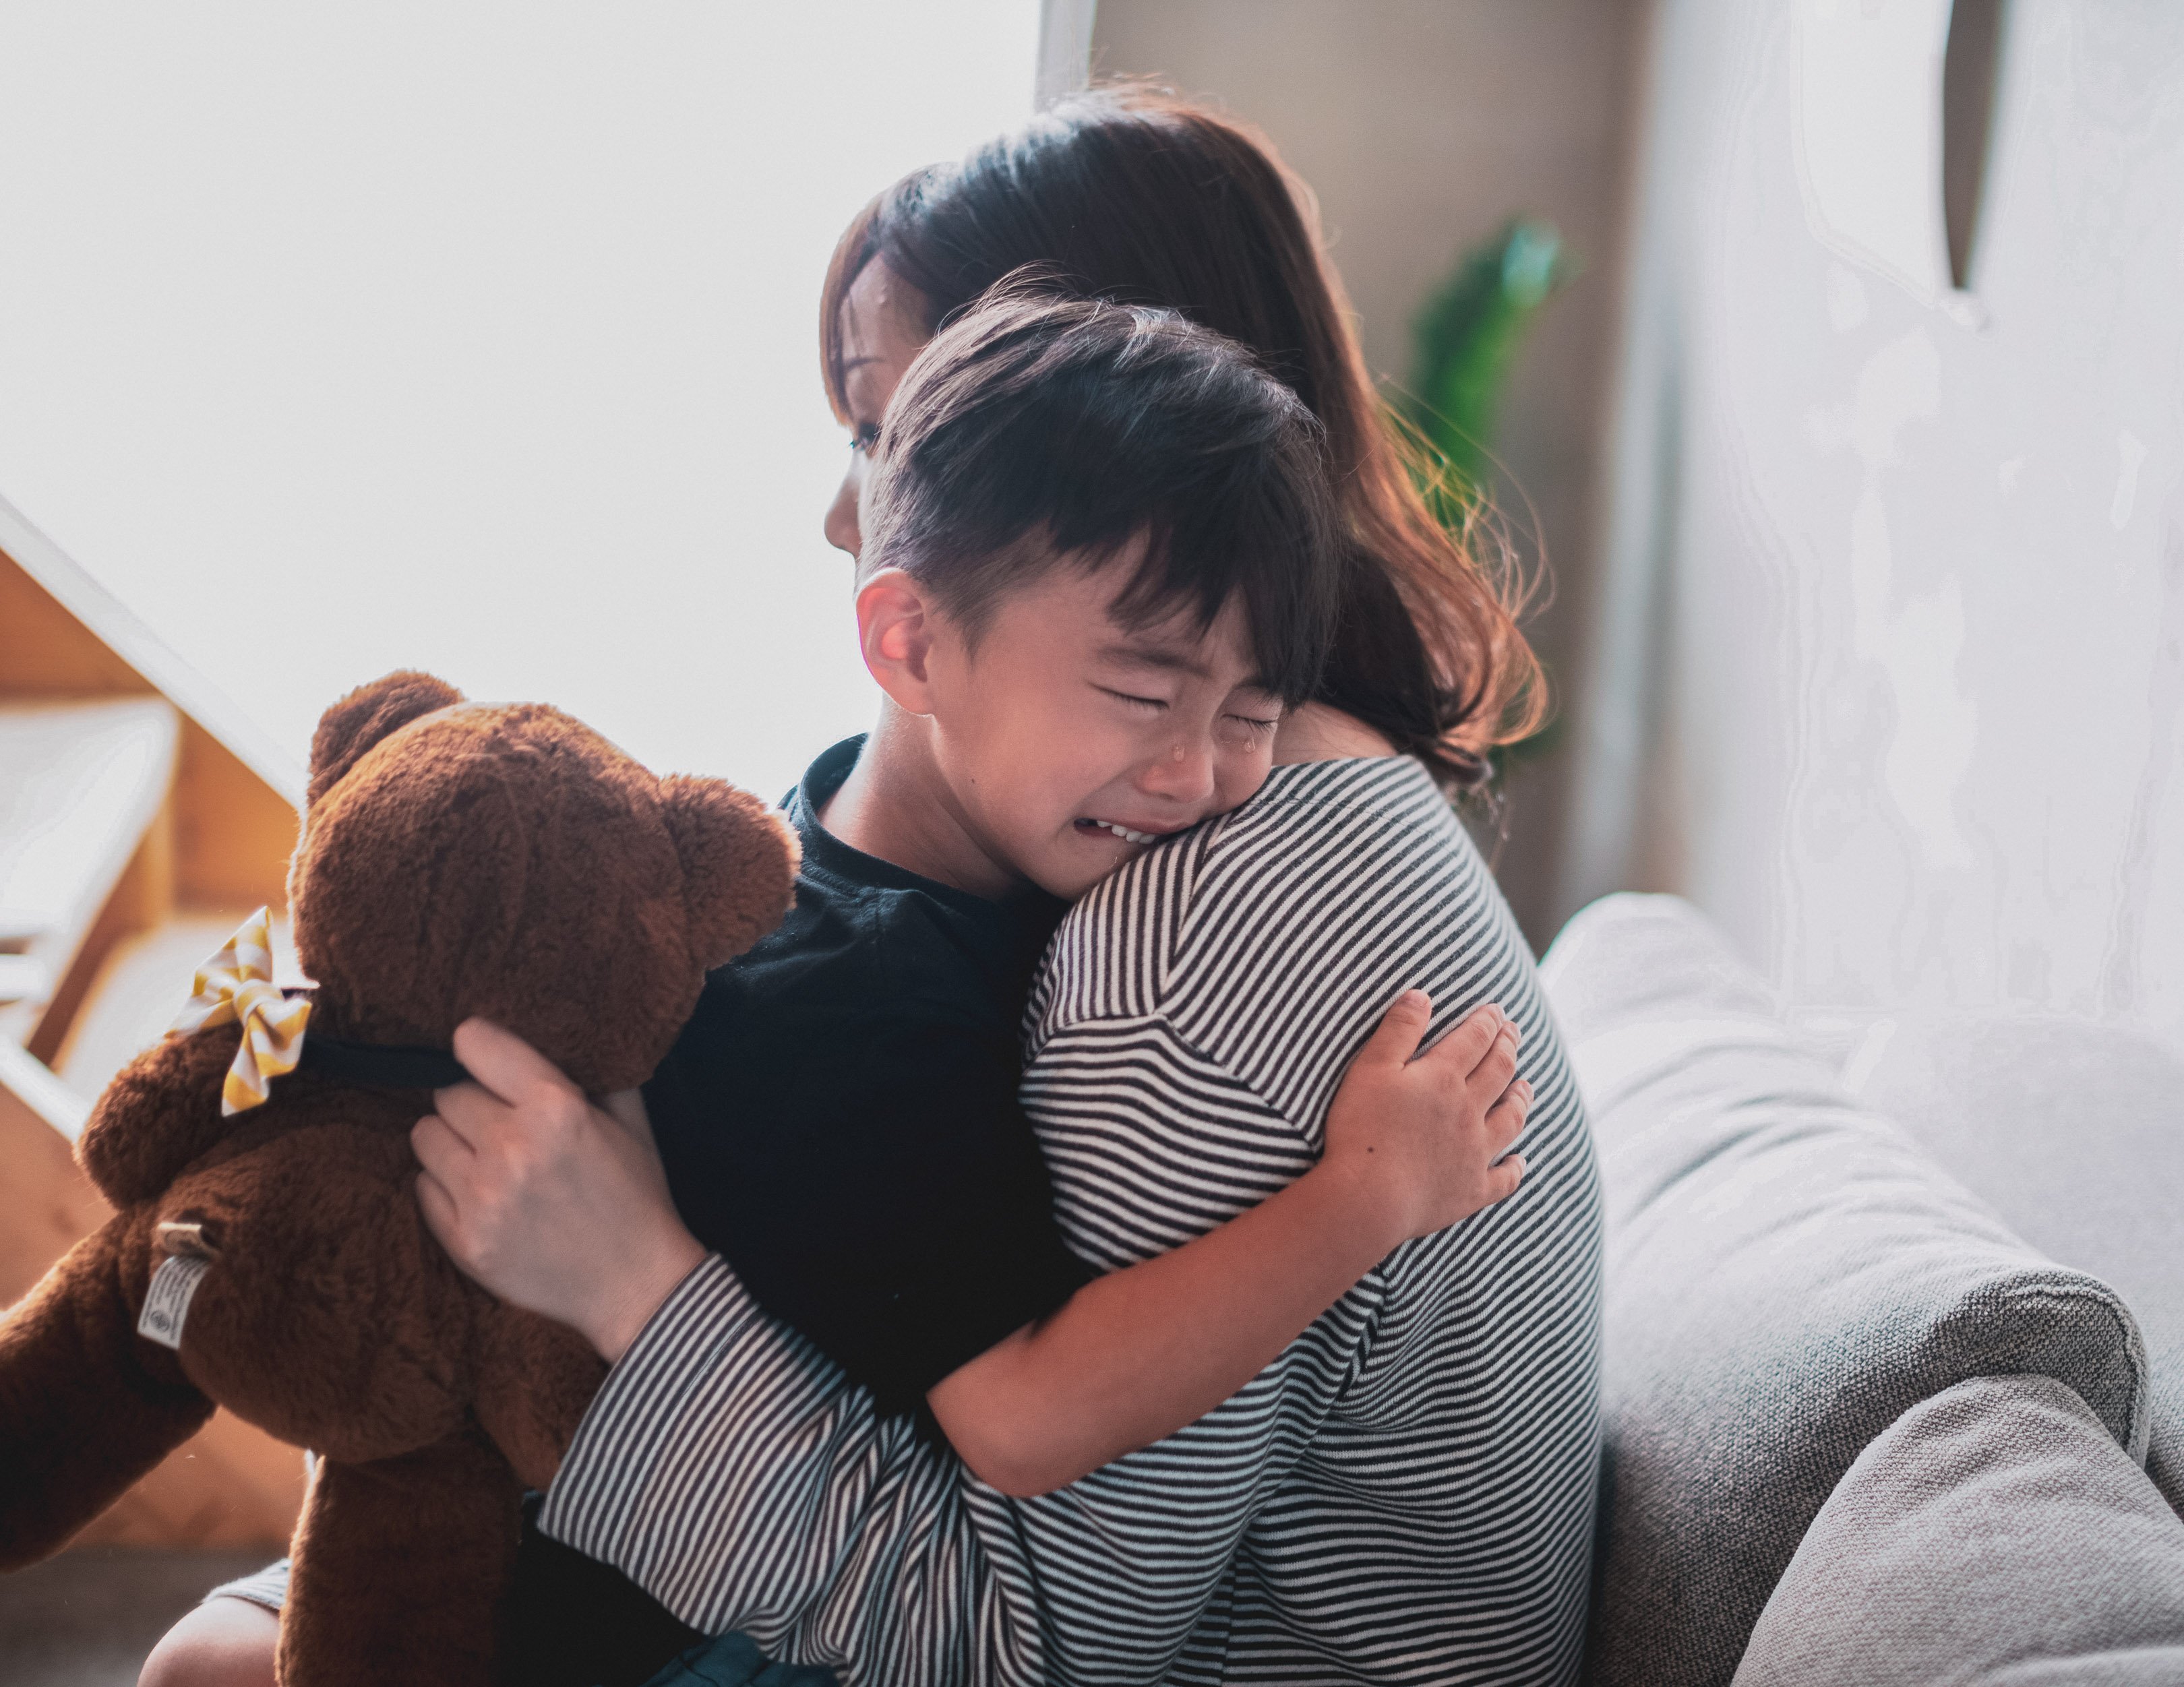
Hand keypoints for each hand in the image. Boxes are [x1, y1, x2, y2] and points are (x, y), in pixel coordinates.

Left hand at [412, 1018, 705, 1363]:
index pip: (475, 1044)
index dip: (477, 1046)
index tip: (482, 1055)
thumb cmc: (636, 1198)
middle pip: (447, 1094)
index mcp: (557, 1108)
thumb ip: (592, 1074)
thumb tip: (554, 1034)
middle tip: (499, 1122)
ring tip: (485, 1158)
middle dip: (472, 1103)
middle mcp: (513, 1148)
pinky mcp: (464, 1242)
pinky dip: (446, 1186)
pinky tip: (483, 1196)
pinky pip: (423, 1187)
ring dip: (451, 1142)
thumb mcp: (631, 1123)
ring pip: (425, 1136)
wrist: (636, 1287)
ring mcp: (483, 1199)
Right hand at [1318, 991, 1527, 1247]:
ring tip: (1527, 1086)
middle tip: (1515, 1031)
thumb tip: (1422, 994)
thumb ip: (1398, 1030)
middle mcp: (1469, 1112)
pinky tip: (1521, 1161)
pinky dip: (1516, 1168)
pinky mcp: (1472, 1190)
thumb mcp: (1371, 1068)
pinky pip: (1504, 1178)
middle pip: (1499, 1073)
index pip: (1475, 1040)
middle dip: (1509, 1047)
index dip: (1488, 1021)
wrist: (1369, 1198)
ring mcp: (1475, 1152)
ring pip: (1510, 1120)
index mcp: (1444, 1078)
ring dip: (1521, 1099)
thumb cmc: (1361, 1130)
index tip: (1498, 1009)